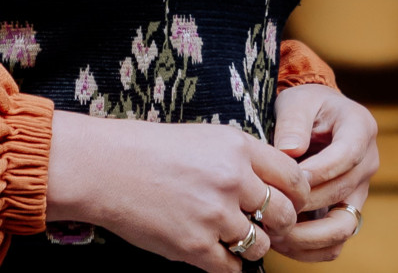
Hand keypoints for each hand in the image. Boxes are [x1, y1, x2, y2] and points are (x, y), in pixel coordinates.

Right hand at [46, 112, 311, 272]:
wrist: (102, 168)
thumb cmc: (148, 150)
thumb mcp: (203, 138)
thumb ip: (241, 159)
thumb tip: (275, 186)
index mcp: (236, 147)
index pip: (293, 177)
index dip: (296, 194)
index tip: (288, 201)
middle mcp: (231, 180)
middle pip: (284, 214)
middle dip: (278, 224)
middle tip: (264, 225)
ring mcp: (214, 215)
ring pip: (260, 244)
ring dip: (251, 245)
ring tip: (230, 236)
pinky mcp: (195, 246)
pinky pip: (232, 268)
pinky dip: (227, 264)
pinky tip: (212, 250)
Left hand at [263, 86, 380, 262]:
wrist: (316, 116)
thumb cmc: (305, 105)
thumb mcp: (296, 102)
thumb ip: (293, 123)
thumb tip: (290, 152)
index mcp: (361, 129)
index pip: (346, 155)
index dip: (319, 171)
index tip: (291, 179)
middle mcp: (368, 162)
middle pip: (342, 193)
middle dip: (306, 205)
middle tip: (272, 210)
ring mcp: (361, 189)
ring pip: (344, 225)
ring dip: (310, 235)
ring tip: (276, 234)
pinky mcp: (348, 209)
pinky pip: (337, 239)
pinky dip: (313, 248)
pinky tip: (284, 243)